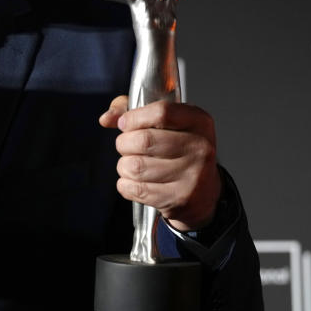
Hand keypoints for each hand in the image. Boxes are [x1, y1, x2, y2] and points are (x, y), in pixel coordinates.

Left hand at [99, 96, 221, 231]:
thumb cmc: (180, 149)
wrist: (204, 191)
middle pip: (144, 140)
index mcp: (198, 122)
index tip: (124, 123)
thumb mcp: (166, 122)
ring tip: (133, 164)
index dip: (134, 117)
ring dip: (124, 165)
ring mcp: (192, 175)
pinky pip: (135, 189)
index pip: (161, 112)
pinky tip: (137, 181)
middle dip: (124, 143)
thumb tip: (107, 118)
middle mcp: (199, 147)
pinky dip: (126, 184)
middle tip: (127, 146)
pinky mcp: (180, 198)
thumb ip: (134, 111)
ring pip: (135, 166)